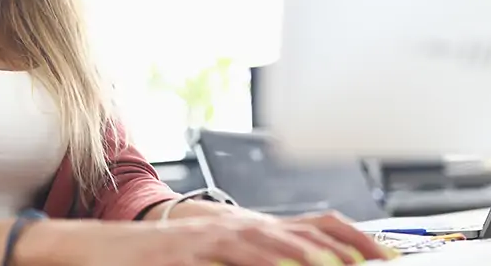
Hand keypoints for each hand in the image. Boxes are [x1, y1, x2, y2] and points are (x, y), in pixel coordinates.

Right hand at [65, 214, 398, 265]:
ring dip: (307, 255)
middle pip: (302, 232)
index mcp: (249, 229)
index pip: (313, 228)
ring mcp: (214, 239)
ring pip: (271, 242)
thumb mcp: (217, 261)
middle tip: (378, 264)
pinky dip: (259, 261)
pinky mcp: (190, 253)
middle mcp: (237, 227)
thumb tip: (299, 264)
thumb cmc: (160, 260)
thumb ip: (253, 262)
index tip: (386, 257)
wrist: (105, 249)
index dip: (354, 240)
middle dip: (345, 248)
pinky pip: (231, 256)